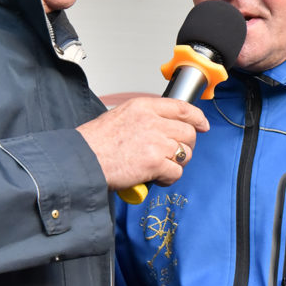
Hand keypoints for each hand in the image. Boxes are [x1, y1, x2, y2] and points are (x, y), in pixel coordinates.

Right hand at [77, 97, 208, 190]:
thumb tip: (161, 128)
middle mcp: (152, 121)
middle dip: (186, 146)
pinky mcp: (155, 162)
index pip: (181, 107)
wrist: (82, 160)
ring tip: (160, 168)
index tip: (203, 125)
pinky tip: (155, 178)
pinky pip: (176, 172)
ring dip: (176, 164)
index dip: (197, 118)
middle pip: (188, 132)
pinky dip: (168, 178)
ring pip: (185, 153)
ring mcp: (156, 142)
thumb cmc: (95, 143)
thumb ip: (143, 119)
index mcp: (143, 107)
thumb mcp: (120, 116)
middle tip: (174, 155)